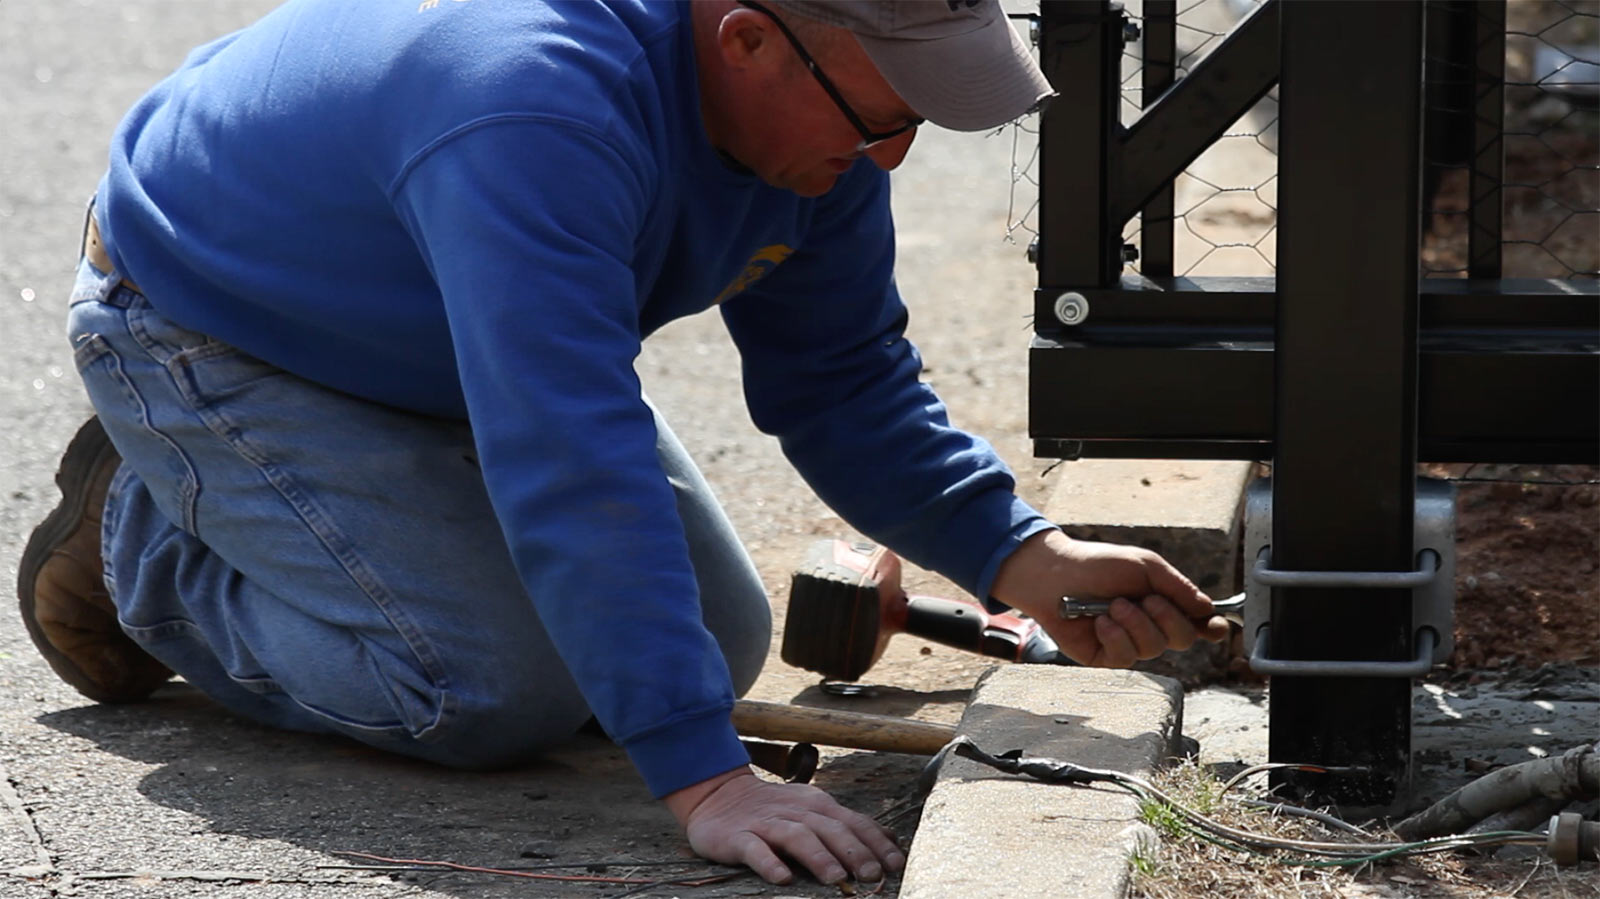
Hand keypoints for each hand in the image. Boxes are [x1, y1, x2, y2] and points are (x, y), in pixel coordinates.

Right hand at [663, 766, 904, 884]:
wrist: (718, 795)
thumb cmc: (776, 811)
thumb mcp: (814, 811)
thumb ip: (849, 826)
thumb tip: (892, 842)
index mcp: (818, 805)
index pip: (853, 822)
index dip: (875, 843)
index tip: (895, 865)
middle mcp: (796, 812)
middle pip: (829, 829)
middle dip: (853, 851)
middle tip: (871, 876)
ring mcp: (766, 823)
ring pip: (796, 836)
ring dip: (818, 856)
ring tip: (835, 878)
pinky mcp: (738, 837)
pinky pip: (754, 849)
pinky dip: (769, 863)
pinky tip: (781, 878)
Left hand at [991, 529, 1230, 666]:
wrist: (1056, 574)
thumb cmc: (1098, 564)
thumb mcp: (1145, 566)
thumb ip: (1178, 588)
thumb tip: (1208, 609)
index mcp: (1162, 603)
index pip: (1196, 623)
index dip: (1211, 628)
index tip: (1217, 626)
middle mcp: (1148, 626)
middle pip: (1182, 639)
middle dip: (1167, 618)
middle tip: (1144, 599)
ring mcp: (1127, 643)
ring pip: (1154, 649)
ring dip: (1136, 623)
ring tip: (1113, 605)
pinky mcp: (1104, 657)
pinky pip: (1126, 658)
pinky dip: (1116, 637)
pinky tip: (1101, 622)